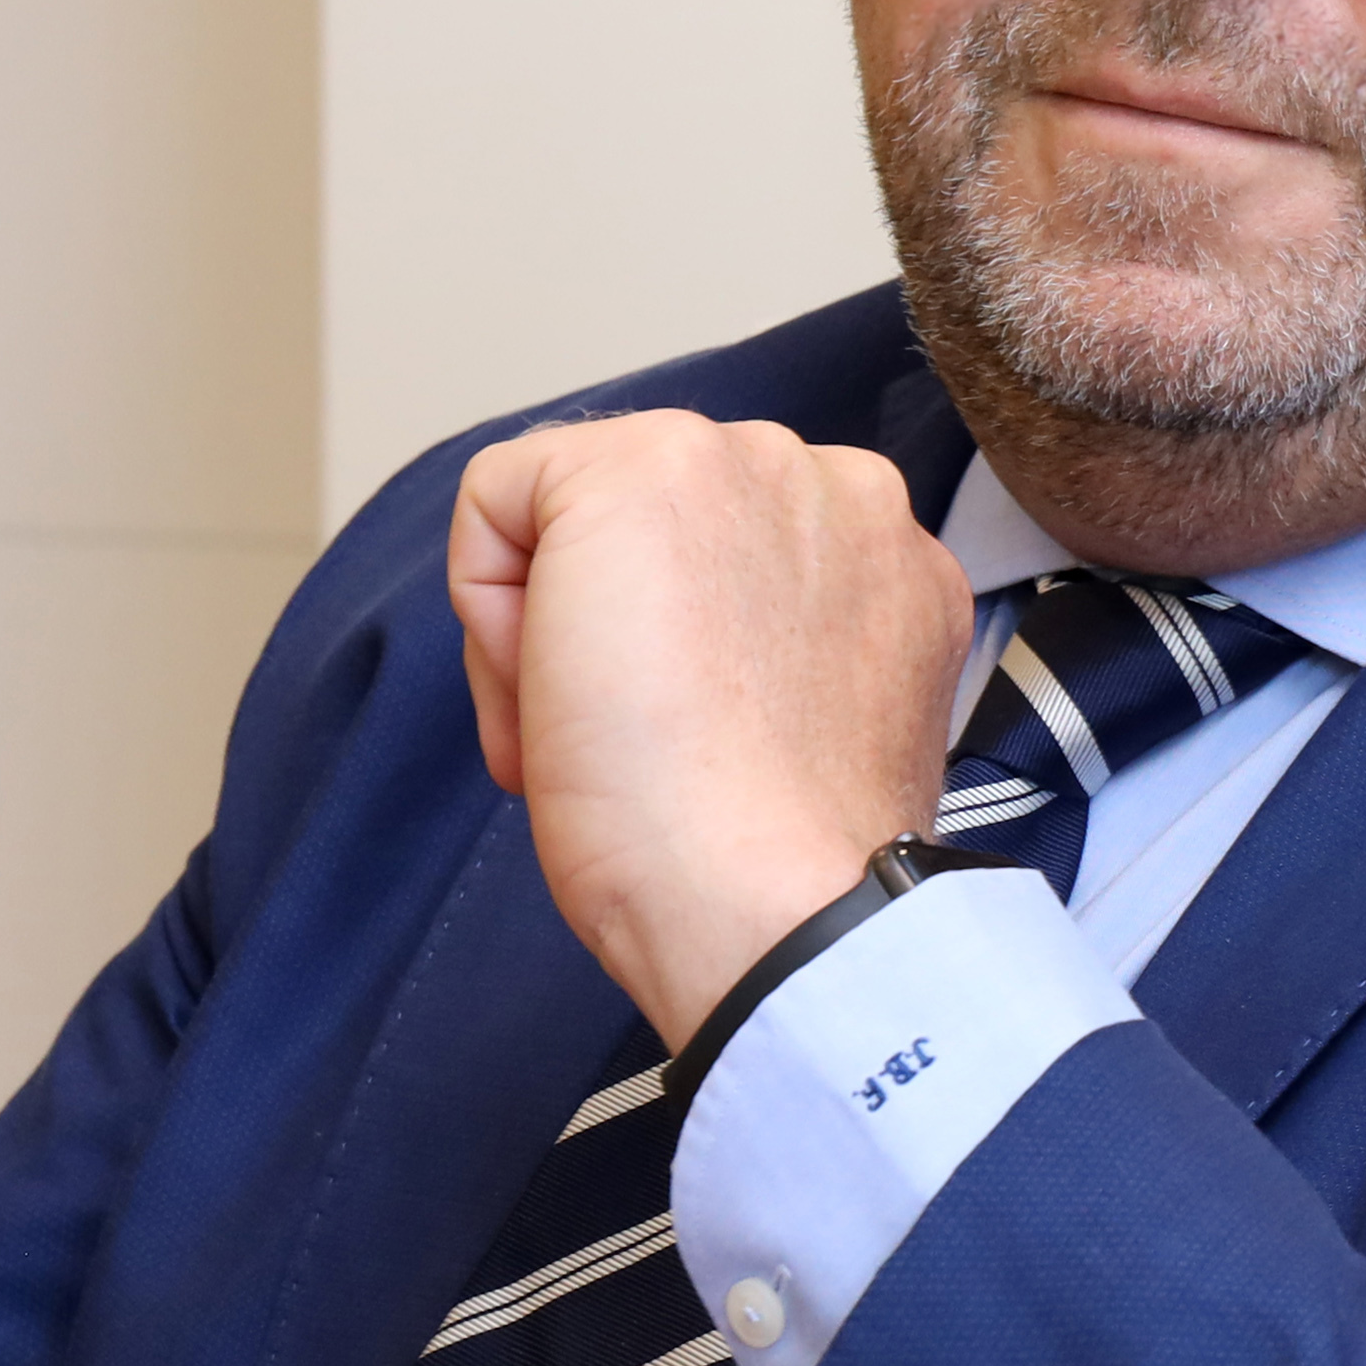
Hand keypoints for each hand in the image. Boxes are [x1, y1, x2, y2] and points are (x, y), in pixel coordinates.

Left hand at [447, 413, 974, 1044]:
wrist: (772, 902)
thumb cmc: (774, 863)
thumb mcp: (806, 717)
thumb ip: (765, 648)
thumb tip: (666, 639)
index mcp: (884, 556)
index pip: (721, 556)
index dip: (666, 657)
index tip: (672, 750)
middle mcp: (831, 483)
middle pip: (644, 522)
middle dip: (604, 627)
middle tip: (618, 750)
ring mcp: (743, 462)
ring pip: (572, 510)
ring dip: (552, 622)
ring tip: (589, 739)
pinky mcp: (639, 468)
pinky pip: (498, 495)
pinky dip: (482, 599)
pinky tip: (544, 698)